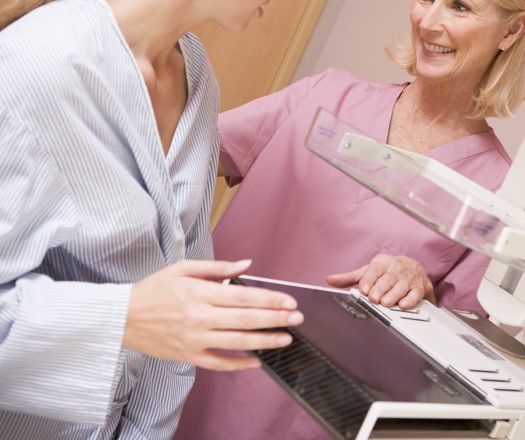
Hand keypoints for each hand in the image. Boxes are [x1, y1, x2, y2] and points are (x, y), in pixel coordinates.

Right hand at [123, 259, 301, 370]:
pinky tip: (257, 362)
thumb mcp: (184, 269)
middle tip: (297, 318)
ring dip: (265, 341)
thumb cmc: (154, 289)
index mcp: (199, 293)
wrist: (122, 318)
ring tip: (286, 339)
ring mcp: (194, 340)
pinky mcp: (188, 356)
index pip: (242, 297)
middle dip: (275, 319)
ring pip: (236, 343)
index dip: (269, 300)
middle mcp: (199, 318)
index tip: (289, 301)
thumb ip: (218, 268)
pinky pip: (218, 364)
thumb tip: (246, 264)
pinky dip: (239, 365)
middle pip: (245, 320)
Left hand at [326, 254, 434, 309]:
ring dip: (393, 295)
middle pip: (387, 279)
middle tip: (373, 298)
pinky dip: (410, 300)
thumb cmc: (388, 271)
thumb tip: (330, 280)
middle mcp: (396, 269)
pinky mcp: (419, 287)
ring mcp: (408, 278)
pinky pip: (415, 294)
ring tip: (386, 303)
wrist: (414, 268)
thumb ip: (350, 277)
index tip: (363, 289)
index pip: (374, 270)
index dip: (368, 280)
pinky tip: (403, 305)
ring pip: (401, 287)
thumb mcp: (369, 271)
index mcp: (382, 263)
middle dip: (380, 289)